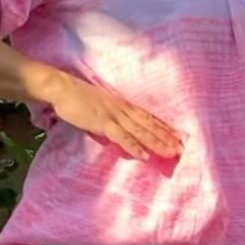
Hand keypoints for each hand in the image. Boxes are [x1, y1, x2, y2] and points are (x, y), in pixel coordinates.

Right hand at [50, 76, 180, 159]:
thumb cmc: (76, 96)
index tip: (176, 135)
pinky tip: (145, 156)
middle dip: (166, 136)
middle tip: (181, 147)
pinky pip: (122, 137)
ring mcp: (114, 115)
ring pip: (140, 131)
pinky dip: (134, 146)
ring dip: (156, 142)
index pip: (146, 116)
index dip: (162, 126)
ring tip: (171, 153)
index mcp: (121, 103)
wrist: (62, 88)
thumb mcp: (99, 103)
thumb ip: (109, 114)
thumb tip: (116, 127)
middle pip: (148, 124)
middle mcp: (122, 108)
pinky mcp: (103, 122)